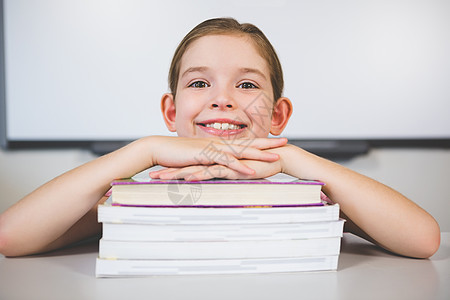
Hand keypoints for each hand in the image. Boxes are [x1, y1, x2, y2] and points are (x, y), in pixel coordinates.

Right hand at [149, 136, 286, 175]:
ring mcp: (213, 149)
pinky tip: (252, 172)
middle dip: (268, 143)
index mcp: (219, 144)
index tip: (275, 141)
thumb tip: (219, 166)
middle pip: (248, 142)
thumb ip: (209, 161)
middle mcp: (219, 144)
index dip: (260, 141)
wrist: (159, 149)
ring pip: (241, 151)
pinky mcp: (205, 156)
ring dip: (259, 154)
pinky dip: (239, 167)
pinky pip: (226, 162)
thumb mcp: (197, 158)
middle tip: (286, 142)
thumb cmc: (176, 155)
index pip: (244, 141)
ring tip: (276, 158)